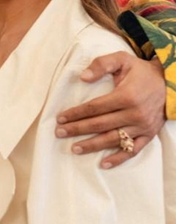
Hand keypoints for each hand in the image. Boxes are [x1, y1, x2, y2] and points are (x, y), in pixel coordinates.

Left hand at [56, 51, 165, 168]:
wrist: (171, 82)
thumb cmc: (141, 71)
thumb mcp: (122, 59)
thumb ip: (101, 64)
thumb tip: (83, 77)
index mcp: (126, 96)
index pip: (94, 108)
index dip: (76, 113)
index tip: (60, 118)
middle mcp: (135, 113)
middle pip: (100, 124)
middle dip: (77, 129)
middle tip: (59, 133)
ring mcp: (143, 126)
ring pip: (113, 139)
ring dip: (92, 145)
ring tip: (74, 148)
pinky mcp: (149, 134)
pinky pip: (133, 150)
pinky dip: (118, 158)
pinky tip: (103, 164)